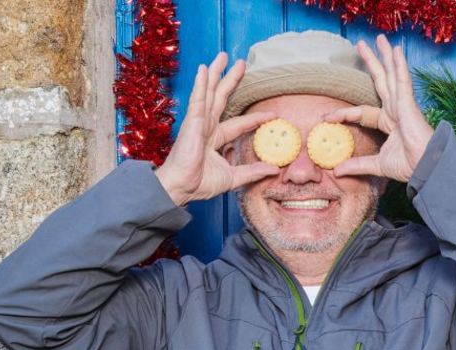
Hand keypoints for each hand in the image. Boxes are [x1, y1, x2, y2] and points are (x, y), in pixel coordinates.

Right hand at [155, 53, 279, 205]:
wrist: (181, 188)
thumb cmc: (199, 183)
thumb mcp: (233, 177)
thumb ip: (252, 172)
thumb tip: (274, 169)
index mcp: (215, 138)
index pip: (239, 124)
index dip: (255, 118)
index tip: (272, 115)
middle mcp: (206, 126)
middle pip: (221, 98)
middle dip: (230, 80)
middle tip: (241, 63)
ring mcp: (198, 122)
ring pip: (209, 92)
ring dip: (216, 73)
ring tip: (224, 56)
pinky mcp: (191, 122)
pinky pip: (198, 99)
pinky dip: (201, 84)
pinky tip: (204, 69)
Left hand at [324, 35, 433, 181]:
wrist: (425, 168)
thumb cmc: (408, 166)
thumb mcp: (376, 164)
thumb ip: (357, 165)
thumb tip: (336, 171)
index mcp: (389, 122)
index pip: (361, 112)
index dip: (344, 113)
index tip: (326, 118)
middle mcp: (395, 110)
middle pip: (381, 80)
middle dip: (372, 62)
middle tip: (361, 45)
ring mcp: (403, 105)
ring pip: (392, 75)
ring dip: (385, 56)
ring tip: (379, 39)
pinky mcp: (409, 104)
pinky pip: (402, 80)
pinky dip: (399, 65)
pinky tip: (395, 50)